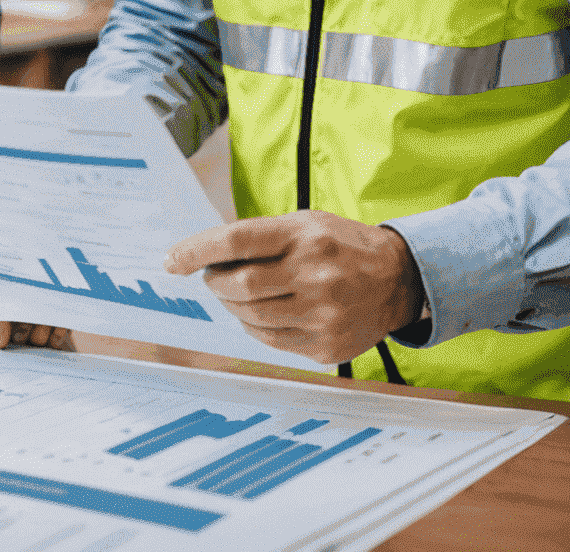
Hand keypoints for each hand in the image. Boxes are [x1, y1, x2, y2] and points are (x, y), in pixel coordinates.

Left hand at [165, 211, 422, 366]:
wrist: (398, 279)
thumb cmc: (340, 245)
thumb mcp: (305, 223)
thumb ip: (259, 237)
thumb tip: (205, 257)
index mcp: (305, 235)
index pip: (237, 240)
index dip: (198, 250)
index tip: (172, 260)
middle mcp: (315, 274)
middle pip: (239, 285)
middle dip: (216, 283)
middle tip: (214, 277)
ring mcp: (323, 314)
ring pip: (251, 317)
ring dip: (232, 306)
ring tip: (238, 293)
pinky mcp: (327, 345)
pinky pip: (271, 341)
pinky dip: (255, 326)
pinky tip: (261, 313)